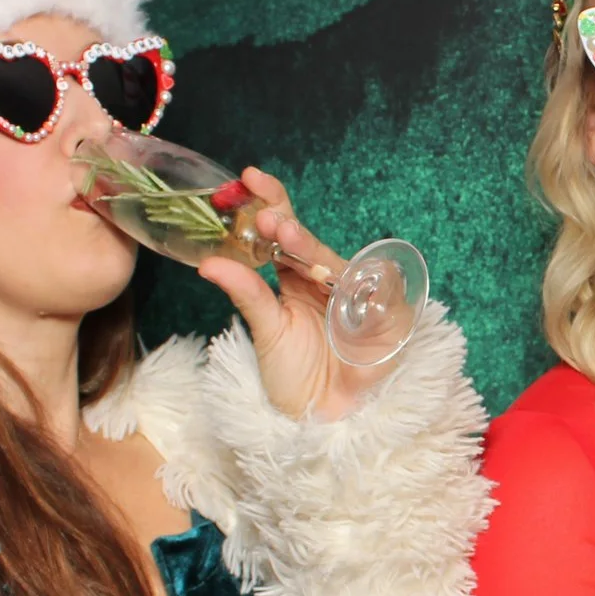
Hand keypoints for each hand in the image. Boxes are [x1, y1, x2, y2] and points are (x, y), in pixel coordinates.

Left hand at [195, 167, 387, 422]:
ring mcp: (357, 295)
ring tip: (281, 234)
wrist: (323, 418)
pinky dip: (359, 286)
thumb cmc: (295, 376)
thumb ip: (246, 293)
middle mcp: (325, 279)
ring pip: (336, 262)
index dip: (269, 202)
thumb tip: (207, 262)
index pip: (281, 231)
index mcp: (295, 277)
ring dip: (310, 248)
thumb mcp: (265, 330)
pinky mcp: (387, 317)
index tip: (246, 178)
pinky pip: (375, 295)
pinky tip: (339, 280)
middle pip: (309, 239)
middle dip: (287, 222)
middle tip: (263, 212)